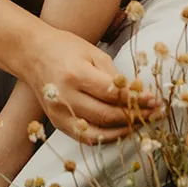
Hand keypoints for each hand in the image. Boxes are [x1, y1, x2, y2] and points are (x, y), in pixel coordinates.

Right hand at [23, 25, 160, 143]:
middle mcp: (65, 97)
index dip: (136, 99)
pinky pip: (85, 137)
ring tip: (141, 123)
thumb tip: (139, 94)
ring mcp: (59, 113)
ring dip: (123, 130)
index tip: (154, 100)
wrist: (33, 54)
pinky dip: (106, 137)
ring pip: (97, 132)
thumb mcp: (93, 53)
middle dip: (134, 116)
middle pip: (106, 115)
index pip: (112, 94)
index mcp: (75, 74)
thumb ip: (114, 75)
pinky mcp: (57, 123)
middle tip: (154, 113)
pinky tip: (121, 130)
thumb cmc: (66, 48)